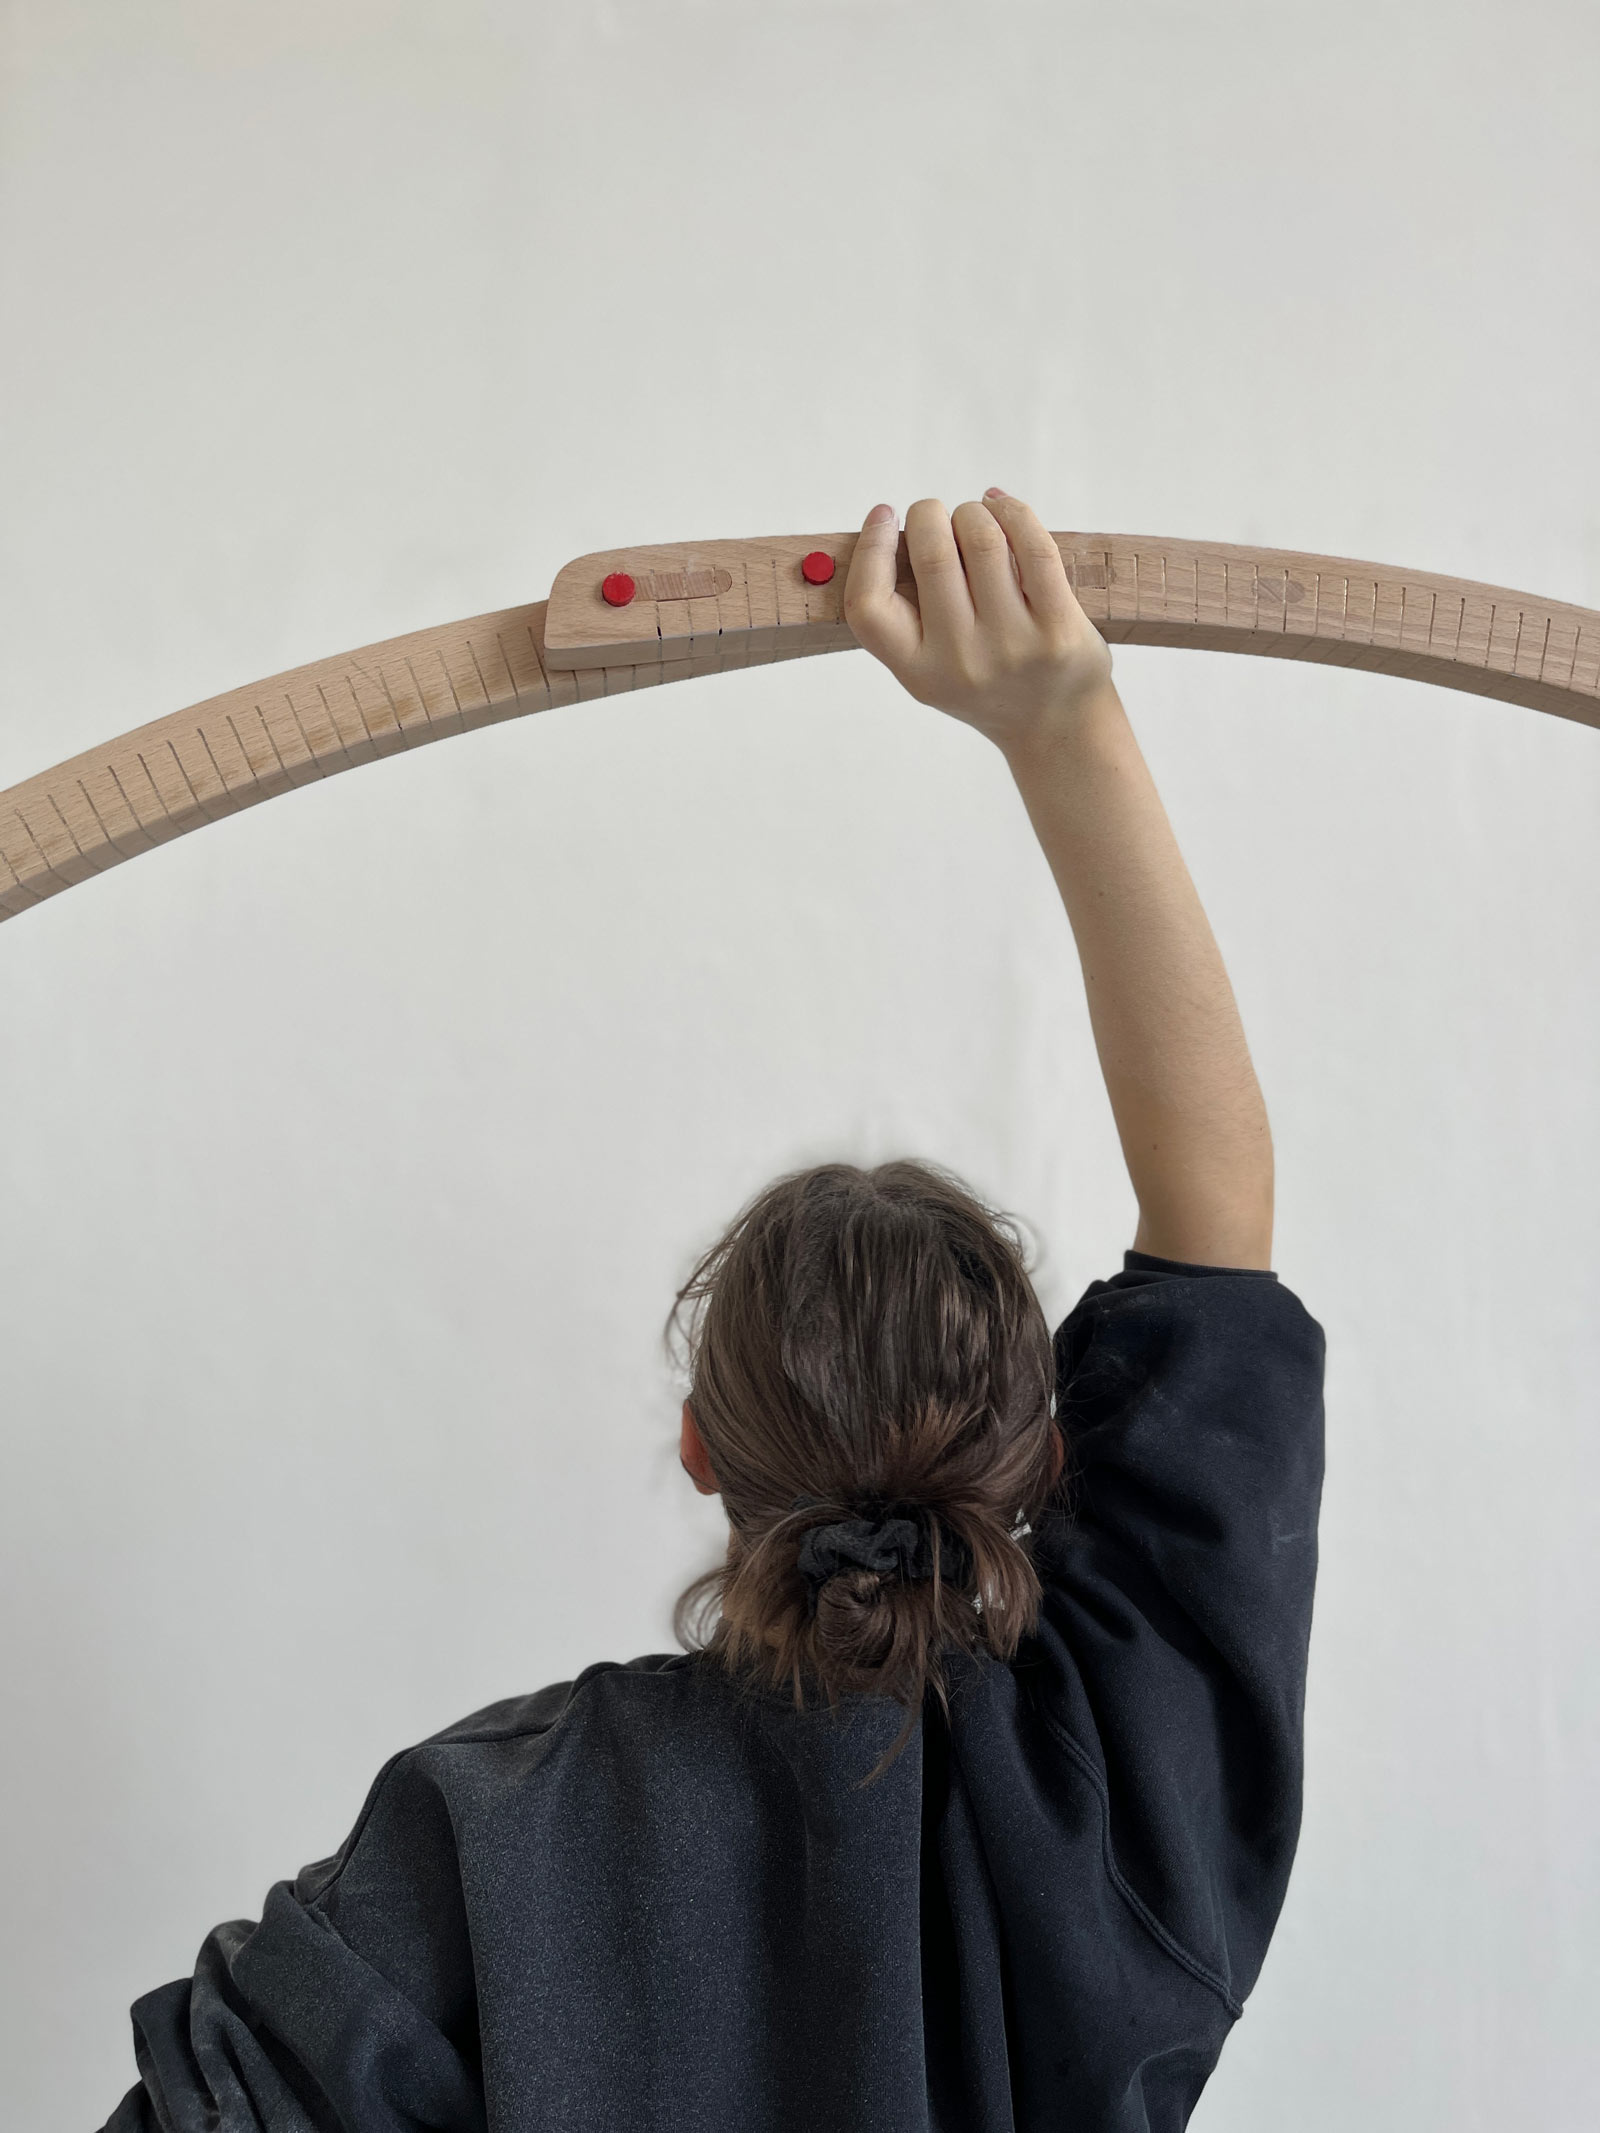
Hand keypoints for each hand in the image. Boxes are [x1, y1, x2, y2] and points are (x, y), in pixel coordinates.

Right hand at [842, 491, 1115, 755]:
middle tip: (937, 517)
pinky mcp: (1058, 628)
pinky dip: (1015, 513)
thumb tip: (901, 523)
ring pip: (983, 540)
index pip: (869, 605)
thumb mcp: (931, 668)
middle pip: (931, 555)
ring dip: (974, 512)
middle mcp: (960, 660)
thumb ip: (909, 614)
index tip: (883, 514)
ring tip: (977, 518)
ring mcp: (1012, 646)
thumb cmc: (987, 682)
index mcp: (917, 670)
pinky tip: (1005, 511)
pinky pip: (1035, 548)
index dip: (870, 548)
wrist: (1054, 726)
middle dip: (930, 515)